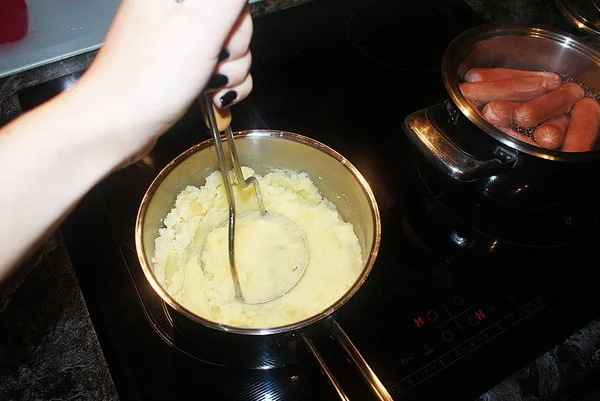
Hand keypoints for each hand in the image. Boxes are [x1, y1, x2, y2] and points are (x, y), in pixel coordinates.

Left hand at [75, 0, 252, 140]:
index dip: (236, 24)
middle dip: (234, 50)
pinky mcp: (185, 64)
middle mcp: (175, 6)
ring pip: (234, 47)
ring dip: (232, 73)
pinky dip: (227, 87)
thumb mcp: (199, 26)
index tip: (220, 39)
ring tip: (208, 86)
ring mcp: (180, 37)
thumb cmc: (146, 80)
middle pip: (236, 20)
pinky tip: (212, 96)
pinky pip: (225, 68)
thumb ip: (226, 0)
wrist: (117, 126)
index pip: (231, 1)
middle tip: (211, 63)